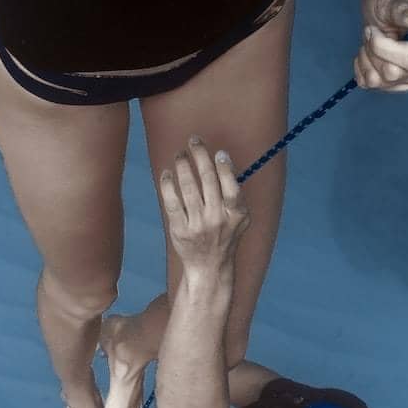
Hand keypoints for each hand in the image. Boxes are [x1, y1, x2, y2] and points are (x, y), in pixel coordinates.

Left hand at [157, 137, 249, 275]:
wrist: (209, 267)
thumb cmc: (225, 235)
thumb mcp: (240, 219)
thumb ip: (235, 194)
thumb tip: (223, 159)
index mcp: (236, 215)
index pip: (231, 188)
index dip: (225, 168)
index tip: (218, 153)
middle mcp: (217, 220)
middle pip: (208, 181)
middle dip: (200, 156)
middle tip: (194, 140)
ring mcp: (197, 226)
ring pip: (188, 188)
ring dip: (183, 165)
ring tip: (180, 154)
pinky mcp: (179, 230)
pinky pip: (171, 202)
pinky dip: (168, 184)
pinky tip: (168, 173)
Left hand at [355, 0, 407, 94]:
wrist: (384, 12)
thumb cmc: (390, 3)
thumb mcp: (393, 1)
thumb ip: (403, 10)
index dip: (386, 49)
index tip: (373, 31)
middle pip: (393, 73)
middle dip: (372, 52)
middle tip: (369, 31)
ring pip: (380, 82)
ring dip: (366, 59)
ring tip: (368, 41)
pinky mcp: (396, 85)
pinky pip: (370, 85)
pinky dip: (361, 68)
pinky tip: (366, 53)